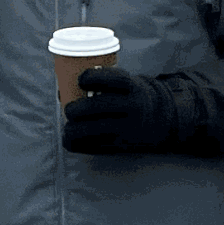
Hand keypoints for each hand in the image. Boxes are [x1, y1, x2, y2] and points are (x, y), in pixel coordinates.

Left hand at [61, 62, 186, 156]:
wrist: (161, 119)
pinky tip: (71, 142)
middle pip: (97, 106)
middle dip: (75, 109)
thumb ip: (101, 84)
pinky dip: (79, 145)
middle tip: (68, 110)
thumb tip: (62, 91)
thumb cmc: (130, 97)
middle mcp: (133, 106)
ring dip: (73, 130)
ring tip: (67, 129)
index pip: (112, 78)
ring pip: (94, 129)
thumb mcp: (126, 84)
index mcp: (132, 87)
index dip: (91, 77)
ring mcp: (129, 127)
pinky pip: (97, 147)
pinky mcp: (124, 145)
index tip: (80, 80)